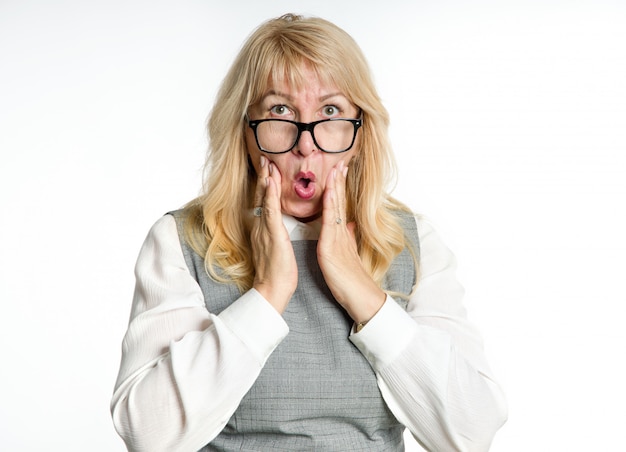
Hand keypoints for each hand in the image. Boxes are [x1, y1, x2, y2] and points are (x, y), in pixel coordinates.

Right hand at [250, 156, 296, 312]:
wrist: (272, 290)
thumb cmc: (278, 273)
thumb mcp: (279, 250)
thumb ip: (278, 237)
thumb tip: (280, 231)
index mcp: (264, 230)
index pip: (265, 203)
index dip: (267, 185)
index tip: (269, 168)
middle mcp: (260, 227)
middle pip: (261, 197)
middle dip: (263, 176)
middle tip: (265, 157)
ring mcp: (264, 230)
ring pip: (264, 200)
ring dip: (266, 179)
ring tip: (267, 162)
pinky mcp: (271, 235)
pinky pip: (270, 211)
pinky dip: (269, 195)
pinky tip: (271, 182)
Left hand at [317, 160, 385, 323]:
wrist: (359, 296)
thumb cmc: (351, 278)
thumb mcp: (348, 253)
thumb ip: (347, 237)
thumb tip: (348, 224)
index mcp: (341, 233)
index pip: (339, 205)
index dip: (339, 187)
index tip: (339, 170)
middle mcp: (341, 232)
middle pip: (339, 201)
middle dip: (339, 181)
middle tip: (340, 161)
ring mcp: (337, 238)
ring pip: (336, 207)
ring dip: (335, 187)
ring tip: (336, 169)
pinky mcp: (330, 247)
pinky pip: (329, 223)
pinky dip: (329, 206)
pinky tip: (329, 193)